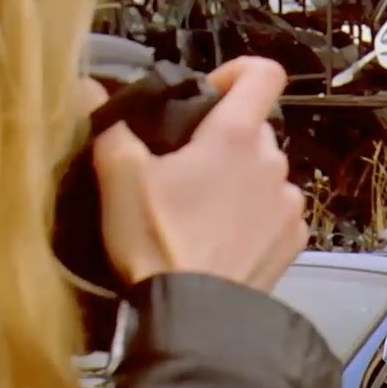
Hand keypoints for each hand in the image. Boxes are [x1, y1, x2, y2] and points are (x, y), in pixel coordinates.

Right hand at [90, 57, 307, 292]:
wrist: (195, 315)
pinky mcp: (295, 238)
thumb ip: (111, 125)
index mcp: (236, 135)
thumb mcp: (119, 179)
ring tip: (201, 213)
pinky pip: (276, 212)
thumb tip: (91, 88)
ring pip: (265, 172)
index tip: (209, 93)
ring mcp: (289, 201)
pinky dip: (255, 217)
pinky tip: (223, 240)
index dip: (237, 73)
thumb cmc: (158, 241)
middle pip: (255, 129)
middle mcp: (273, 161)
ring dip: (241, 181)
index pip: (263, 74)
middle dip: (223, 140)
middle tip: (184, 170)